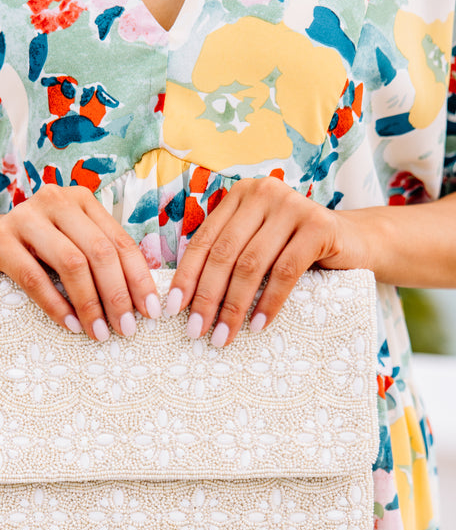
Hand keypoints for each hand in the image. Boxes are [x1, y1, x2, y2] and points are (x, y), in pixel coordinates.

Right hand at [0, 185, 160, 340]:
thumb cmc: (36, 253)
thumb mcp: (72, 248)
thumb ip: (102, 261)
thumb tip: (144, 302)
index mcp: (81, 201)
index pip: (120, 242)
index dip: (139, 279)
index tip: (151, 312)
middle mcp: (55, 201)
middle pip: (99, 252)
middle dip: (118, 295)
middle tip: (126, 329)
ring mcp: (24, 216)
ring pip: (71, 263)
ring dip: (90, 304)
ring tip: (99, 332)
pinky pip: (34, 277)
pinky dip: (56, 306)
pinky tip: (71, 325)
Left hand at [165, 177, 368, 345]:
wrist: (355, 243)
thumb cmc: (296, 252)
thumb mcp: (258, 248)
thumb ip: (229, 258)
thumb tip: (185, 301)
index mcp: (240, 196)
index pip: (204, 240)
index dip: (186, 276)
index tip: (173, 310)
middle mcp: (263, 193)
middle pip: (224, 253)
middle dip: (207, 297)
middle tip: (196, 331)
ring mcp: (292, 206)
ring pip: (251, 264)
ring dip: (234, 306)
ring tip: (224, 336)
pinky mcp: (318, 225)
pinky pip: (285, 272)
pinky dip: (268, 303)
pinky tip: (257, 325)